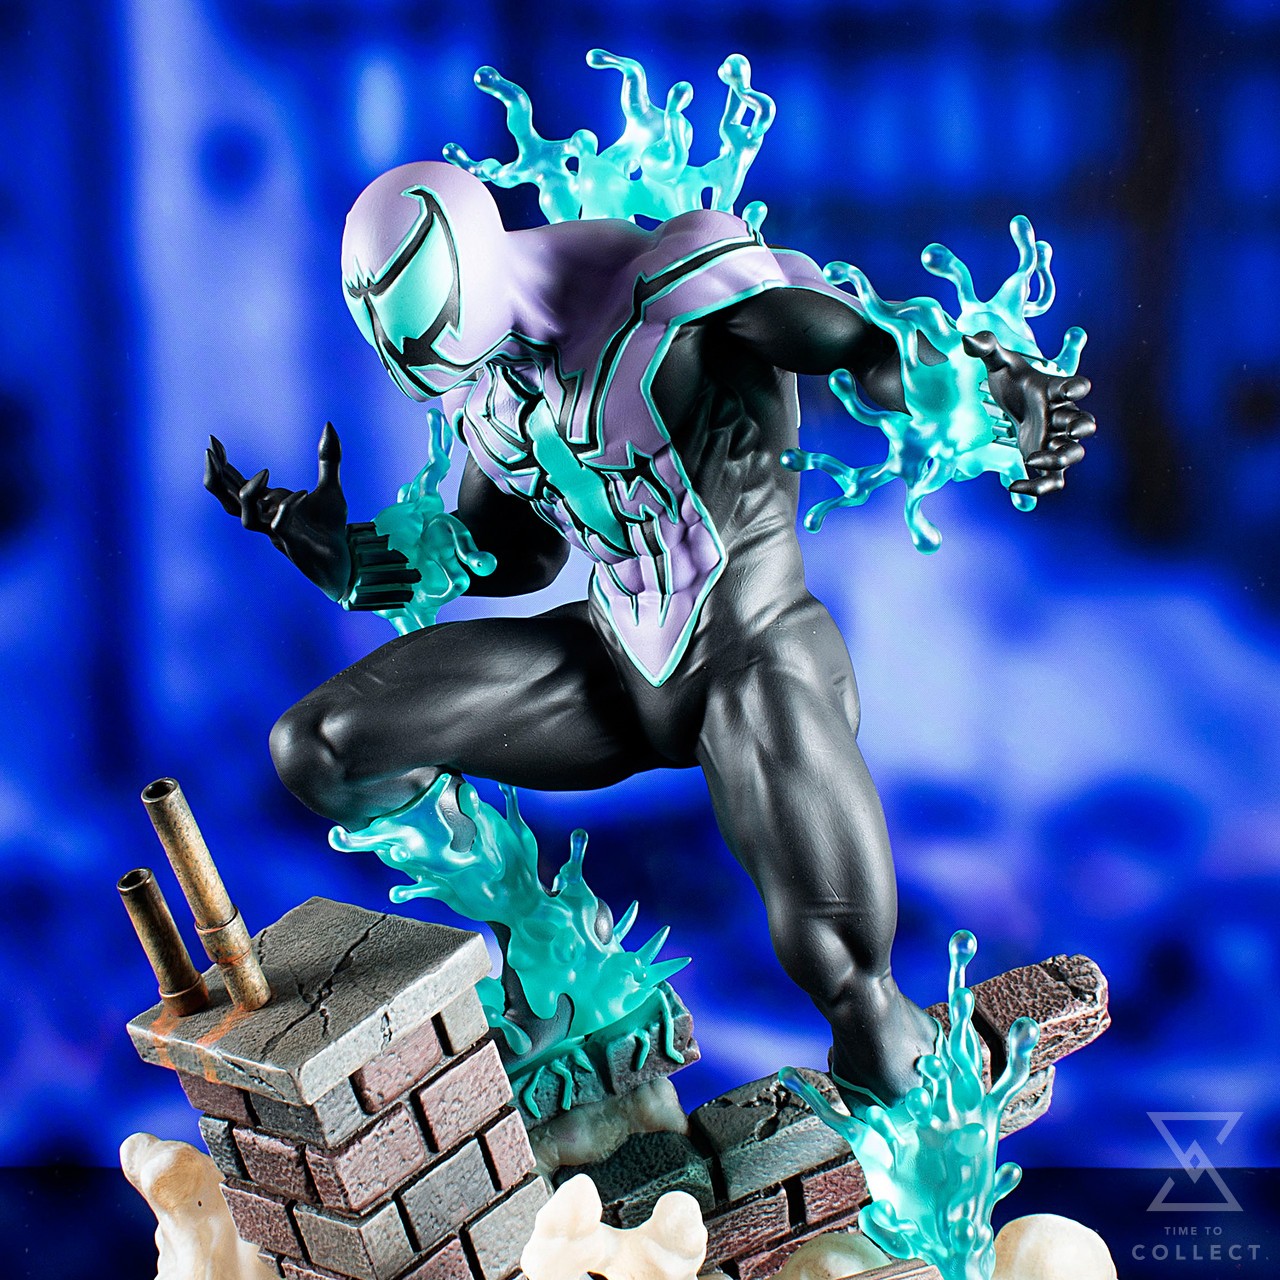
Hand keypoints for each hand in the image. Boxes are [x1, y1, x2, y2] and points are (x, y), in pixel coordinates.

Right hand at [204, 422, 351, 597]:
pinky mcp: (293, 545)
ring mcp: (277, 534)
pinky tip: (302, 493)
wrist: (345, 558)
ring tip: (265, 471)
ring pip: (246, 519)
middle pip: (227, 500)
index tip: (213, 440)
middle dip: (217, 476)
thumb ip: (327, 460)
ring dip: (249, 494)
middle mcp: (266, 519)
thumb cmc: (330, 527)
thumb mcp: (330, 488)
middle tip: (210, 451)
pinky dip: (288, 508)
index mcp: (267, 505)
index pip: (233, 484)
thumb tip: (329, 425)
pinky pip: (281, 526)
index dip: (221, 464)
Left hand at [962, 331, 1096, 497]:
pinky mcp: (1046, 462)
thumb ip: (988, 348)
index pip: (1076, 386)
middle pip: (1085, 423)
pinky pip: (1052, 481)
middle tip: (1073, 430)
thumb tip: (967, 338)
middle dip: (1083, 427)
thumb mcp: (999, 363)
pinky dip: (1036, 488)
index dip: (1076, 388)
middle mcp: (1062, 417)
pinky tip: (1012, 487)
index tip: (1068, 389)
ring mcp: (1056, 441)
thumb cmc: (1012, 381)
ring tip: (1032, 460)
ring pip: (1073, 455)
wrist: (1010, 404)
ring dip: (1060, 459)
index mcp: (1054, 391)